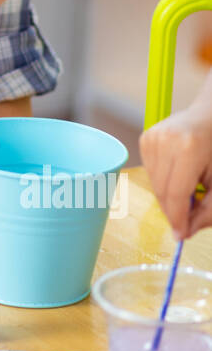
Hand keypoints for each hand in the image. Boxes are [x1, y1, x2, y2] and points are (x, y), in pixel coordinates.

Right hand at [139, 89, 211, 237]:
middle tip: (185, 222)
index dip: (178, 218)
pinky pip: (150, 171)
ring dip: (168, 195)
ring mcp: (152, 137)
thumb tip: (185, 232)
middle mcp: (165, 140)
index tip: (181, 235)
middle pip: (161, 190)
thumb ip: (207, 209)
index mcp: (188, 148)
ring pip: (153, 183)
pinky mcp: (145, 137)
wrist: (210, 115)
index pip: (176, 193)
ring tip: (187, 188)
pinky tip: (178, 173)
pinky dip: (162, 180)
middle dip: (172, 210)